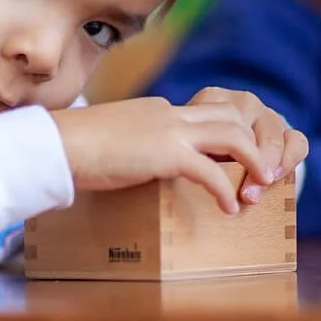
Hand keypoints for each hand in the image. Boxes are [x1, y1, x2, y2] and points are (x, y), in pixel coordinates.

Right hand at [51, 89, 307, 213]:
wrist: (56, 145)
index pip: (208, 113)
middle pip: (231, 116)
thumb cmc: (73, 148)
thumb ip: (135, 147)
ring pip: (233, 135)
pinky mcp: (165, 154)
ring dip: (253, 162)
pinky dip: (224, 190)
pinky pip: (211, 171)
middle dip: (254, 143)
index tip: (240, 159)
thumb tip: (139, 166)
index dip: (231, 136)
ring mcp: (169, 131)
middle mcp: (170, 114)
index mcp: (159, 110)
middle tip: (263, 172)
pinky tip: (228, 210)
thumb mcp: (113, 140)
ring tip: (258, 188)